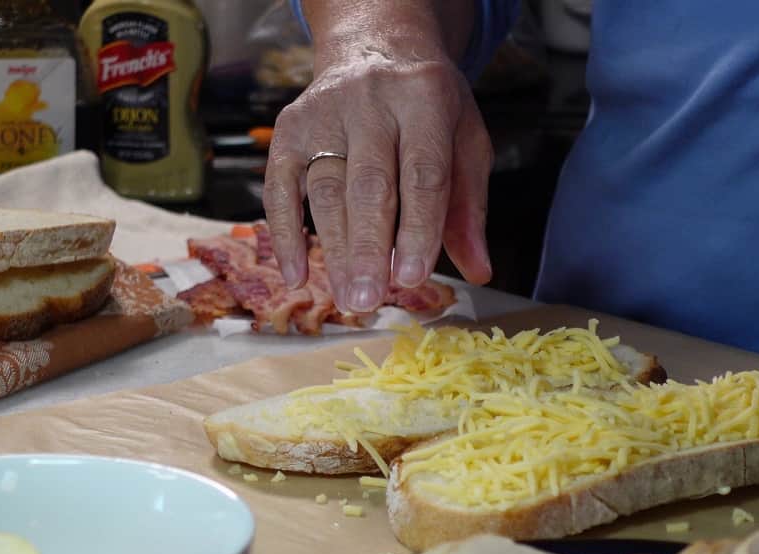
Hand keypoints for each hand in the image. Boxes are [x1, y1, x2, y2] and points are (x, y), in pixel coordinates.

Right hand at [263, 29, 492, 312]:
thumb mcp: (465, 142)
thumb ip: (469, 208)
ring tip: (349, 299)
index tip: (412, 277)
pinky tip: (296, 275)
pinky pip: (280, 187)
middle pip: (368, 185)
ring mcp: (324, 113)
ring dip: (335, 251)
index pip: (422, 173)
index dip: (418, 228)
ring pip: (325, 191)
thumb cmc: (428, 107)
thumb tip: (478, 271)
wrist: (377, 47)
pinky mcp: (289, 127)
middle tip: (369, 301)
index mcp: (424, 99)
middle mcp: (370, 101)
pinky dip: (285, 234)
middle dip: (369, 248)